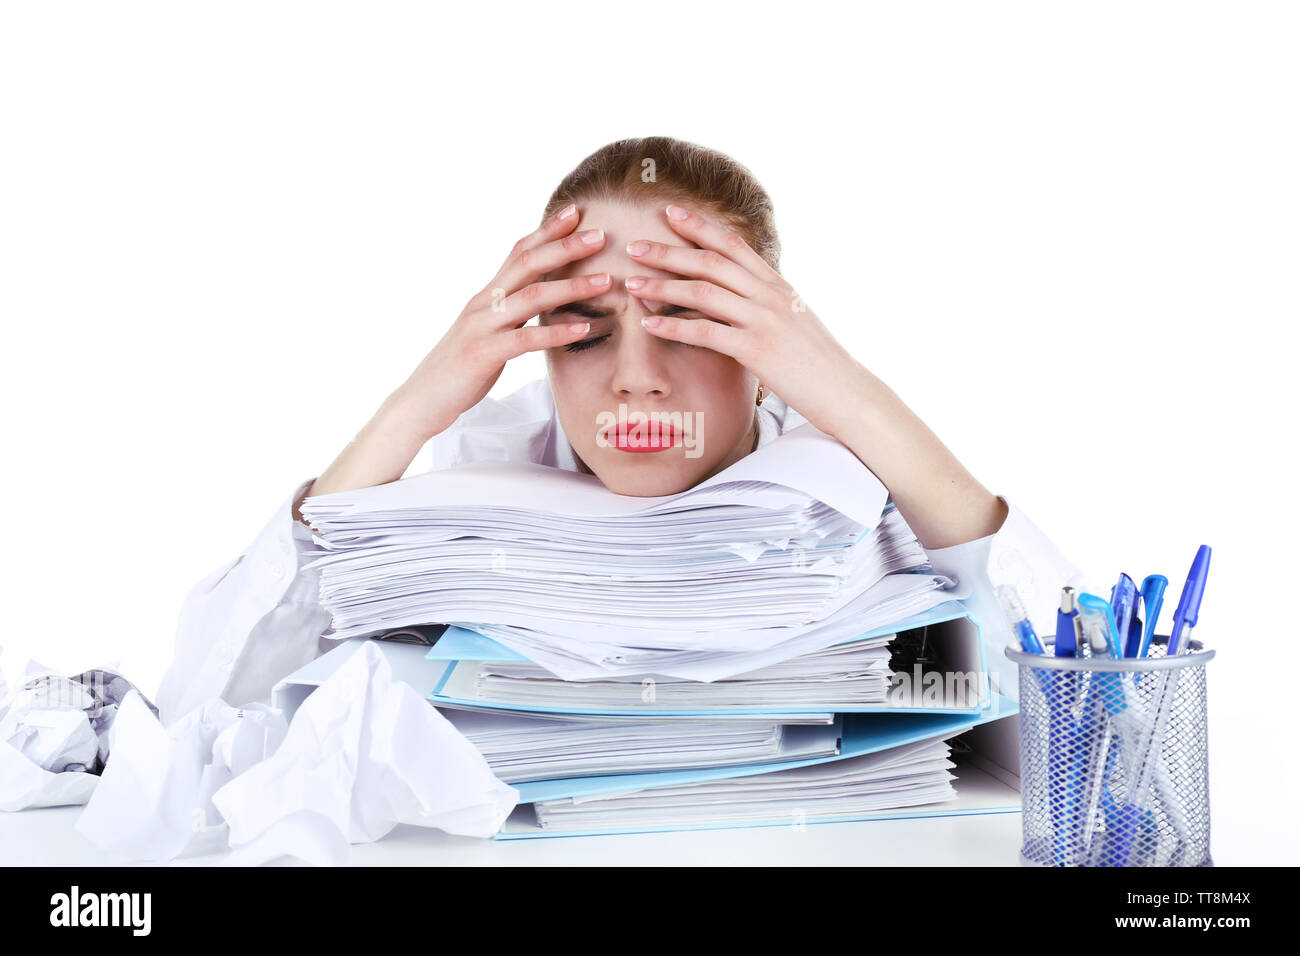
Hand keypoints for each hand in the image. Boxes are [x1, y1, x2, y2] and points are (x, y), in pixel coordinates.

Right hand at [391, 203, 613, 440]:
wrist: (423, 398)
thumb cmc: (462, 367)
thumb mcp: (489, 331)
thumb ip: (512, 313)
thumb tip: (542, 297)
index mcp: (487, 295)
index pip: (519, 252)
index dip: (547, 230)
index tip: (576, 211)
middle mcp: (483, 303)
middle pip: (526, 263)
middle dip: (565, 246)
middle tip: (600, 234)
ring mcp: (482, 327)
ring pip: (531, 297)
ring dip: (572, 286)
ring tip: (606, 280)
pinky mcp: (483, 354)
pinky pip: (525, 339)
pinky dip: (556, 331)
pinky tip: (584, 328)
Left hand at [624, 204, 865, 441]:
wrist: (847, 392)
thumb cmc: (818, 364)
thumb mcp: (794, 322)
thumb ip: (767, 305)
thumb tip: (741, 297)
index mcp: (778, 285)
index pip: (733, 245)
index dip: (699, 226)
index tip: (670, 213)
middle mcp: (770, 296)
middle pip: (710, 263)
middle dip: (669, 252)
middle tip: (633, 246)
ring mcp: (764, 321)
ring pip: (703, 294)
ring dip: (663, 286)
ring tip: (632, 283)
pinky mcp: (757, 350)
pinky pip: (706, 333)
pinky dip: (673, 328)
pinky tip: (648, 325)